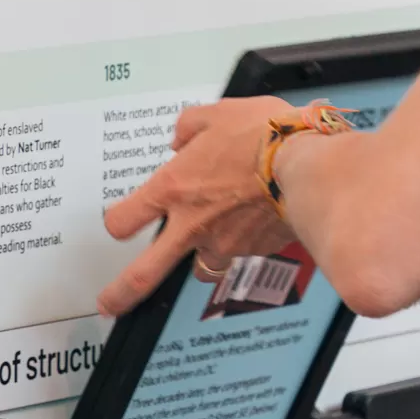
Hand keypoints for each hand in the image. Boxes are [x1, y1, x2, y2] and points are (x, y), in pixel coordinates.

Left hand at [99, 96, 296, 316]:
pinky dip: (244, 241)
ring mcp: (225, 244)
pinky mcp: (256, 251)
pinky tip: (256, 219)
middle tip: (110, 305)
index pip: (124, 222)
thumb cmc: (264, 135)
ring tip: (211, 243)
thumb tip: (181, 140)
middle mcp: (193, 225)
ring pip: (201, 268)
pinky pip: (243, 253)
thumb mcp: (217, 114)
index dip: (117, 224)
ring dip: (200, 259)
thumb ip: (190, 128)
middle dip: (121, 294)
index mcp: (173, 189)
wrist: (310, 164)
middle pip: (143, 274)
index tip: (118, 225)